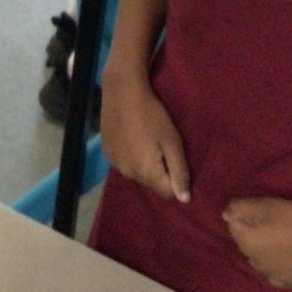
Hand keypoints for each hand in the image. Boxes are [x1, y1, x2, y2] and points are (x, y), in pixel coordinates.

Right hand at [99, 79, 189, 201]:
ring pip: (137, 175)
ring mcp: (114, 164)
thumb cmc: (153, 115)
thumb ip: (179, 172)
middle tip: (163, 148)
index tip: (177, 161)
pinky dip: (130, 157)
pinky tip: (132, 139)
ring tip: (147, 142)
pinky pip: (124, 164)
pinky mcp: (106, 153)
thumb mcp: (173, 141)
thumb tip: (184, 200)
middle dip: (161, 174)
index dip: (177, 182)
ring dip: (144, 166)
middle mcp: (128, 173)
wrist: (122, 92)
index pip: (167, 194)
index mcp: (146, 172)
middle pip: (151, 185)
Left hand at [222, 197, 291, 288]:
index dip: (248, 215)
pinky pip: (277, 274)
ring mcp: (273, 277)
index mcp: (247, 244)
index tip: (267, 212)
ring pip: (261, 260)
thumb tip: (226, 216)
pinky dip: (280, 265)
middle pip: (247, 243)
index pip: (234, 225)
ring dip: (265, 251)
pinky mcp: (291, 284)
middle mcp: (255, 264)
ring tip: (287, 238)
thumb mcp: (267, 204)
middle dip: (255, 233)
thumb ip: (239, 207)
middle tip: (278, 223)